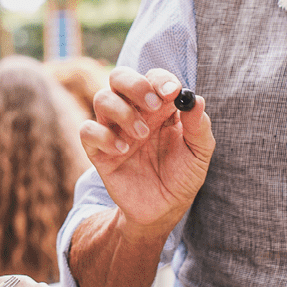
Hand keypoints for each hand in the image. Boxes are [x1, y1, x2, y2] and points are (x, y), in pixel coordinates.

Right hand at [80, 67, 214, 230]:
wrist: (163, 209)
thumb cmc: (182, 176)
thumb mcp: (199, 154)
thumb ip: (199, 127)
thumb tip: (195, 100)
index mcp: (159, 106)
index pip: (153, 78)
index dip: (161, 80)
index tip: (172, 92)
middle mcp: (134, 111)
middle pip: (120, 77)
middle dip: (134, 85)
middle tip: (153, 106)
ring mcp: (114, 129)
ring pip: (102, 99)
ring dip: (122, 112)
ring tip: (141, 135)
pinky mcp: (98, 150)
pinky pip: (87, 130)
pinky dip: (103, 136)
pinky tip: (122, 150)